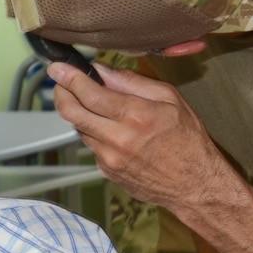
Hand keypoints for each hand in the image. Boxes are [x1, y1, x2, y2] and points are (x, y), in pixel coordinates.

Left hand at [50, 62, 232, 214]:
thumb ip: (133, 82)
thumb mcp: (170, 99)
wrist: (194, 185)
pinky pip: (91, 145)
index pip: (89, 93)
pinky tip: (111, 129)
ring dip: (79, 113)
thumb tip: (103, 71)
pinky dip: (95, 132)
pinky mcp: (107, 171)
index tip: (58, 68)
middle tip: (61, 82)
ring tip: (91, 103)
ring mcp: (109, 158)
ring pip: (79, 128)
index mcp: (135, 115)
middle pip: (71, 112)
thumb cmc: (188, 141)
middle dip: (61, 92)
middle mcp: (118, 138)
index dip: (69, 77)